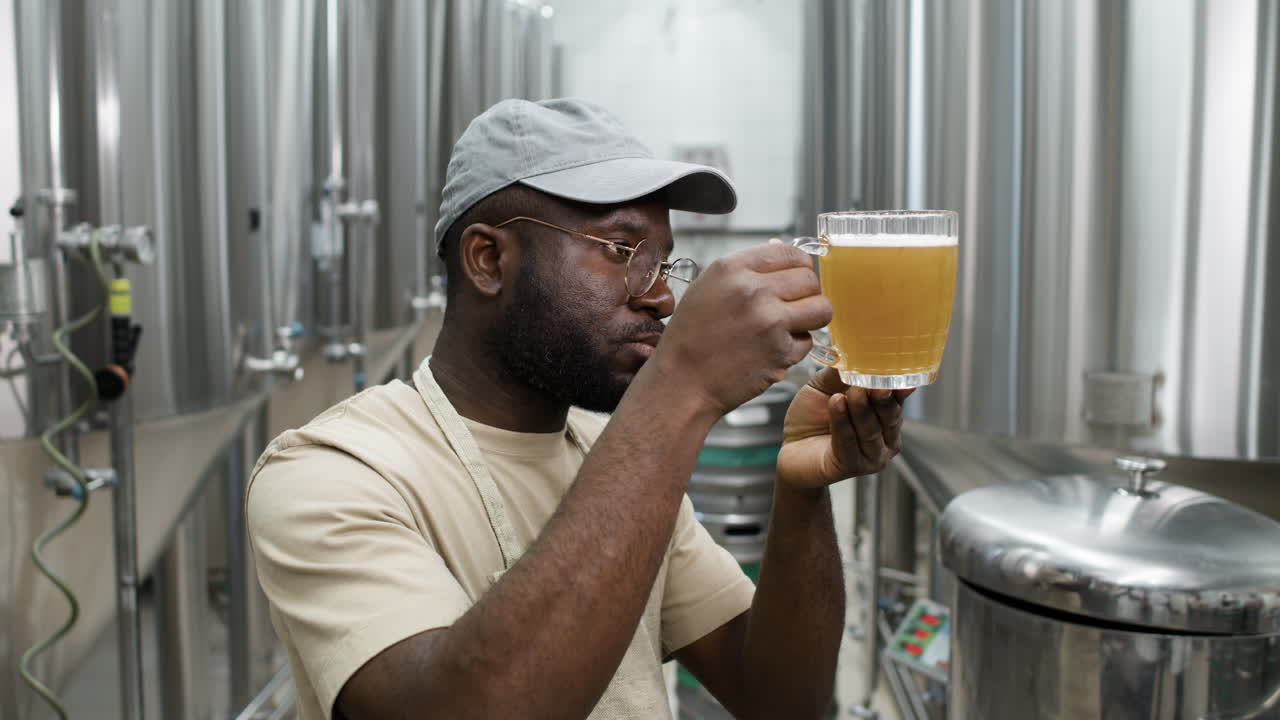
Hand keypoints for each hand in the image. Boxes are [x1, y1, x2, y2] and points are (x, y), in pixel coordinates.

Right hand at [651, 243, 831, 415]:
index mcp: (732, 268)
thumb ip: (746, 267)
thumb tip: (781, 247)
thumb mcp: (707, 287)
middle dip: (805, 293)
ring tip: (791, 325)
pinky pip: (808, 341)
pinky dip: (795, 346)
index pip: (791, 253)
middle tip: (790, 307)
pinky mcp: (780, 352)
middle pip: (810, 279)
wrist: (682, 382)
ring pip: (821, 308)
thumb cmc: (691, 336)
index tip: (793, 280)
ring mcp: (770, 321)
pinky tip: (771, 349)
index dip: (798, 267)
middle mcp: (753, 290)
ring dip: (811, 317)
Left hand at [776, 368, 913, 489]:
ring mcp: (872, 456)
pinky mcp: (852, 466)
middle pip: (889, 416)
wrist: (792, 449)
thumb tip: (852, 351)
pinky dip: (842, 422)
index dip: (898, 386)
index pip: (897, 400)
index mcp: (885, 417)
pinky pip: (848, 441)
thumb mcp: (826, 388)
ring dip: (862, 409)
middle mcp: (885, 438)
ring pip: (870, 430)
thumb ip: (841, 374)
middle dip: (883, 397)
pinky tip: (836, 403)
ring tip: (854, 391)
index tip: (898, 372)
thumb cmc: (812, 418)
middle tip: (877, 382)